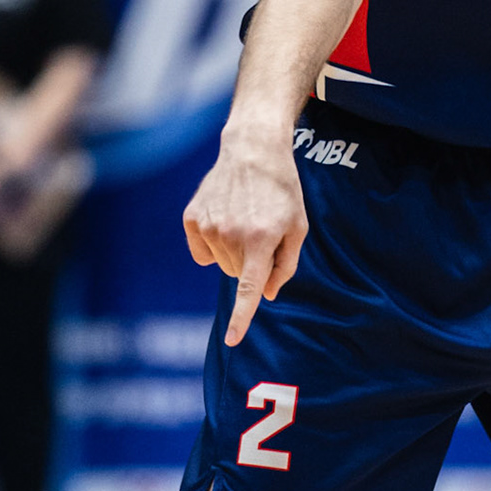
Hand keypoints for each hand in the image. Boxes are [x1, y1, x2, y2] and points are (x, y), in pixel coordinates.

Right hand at [182, 128, 307, 346]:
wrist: (253, 150)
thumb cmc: (282, 190)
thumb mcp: (298, 226)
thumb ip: (285, 265)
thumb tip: (267, 295)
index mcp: (261, 240)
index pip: (249, 288)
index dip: (241, 317)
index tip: (231, 340)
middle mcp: (232, 235)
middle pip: (237, 274)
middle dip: (250, 263)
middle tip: (260, 232)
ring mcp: (209, 226)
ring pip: (219, 263)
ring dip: (232, 251)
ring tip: (244, 219)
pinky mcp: (192, 218)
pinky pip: (200, 251)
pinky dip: (211, 243)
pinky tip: (224, 218)